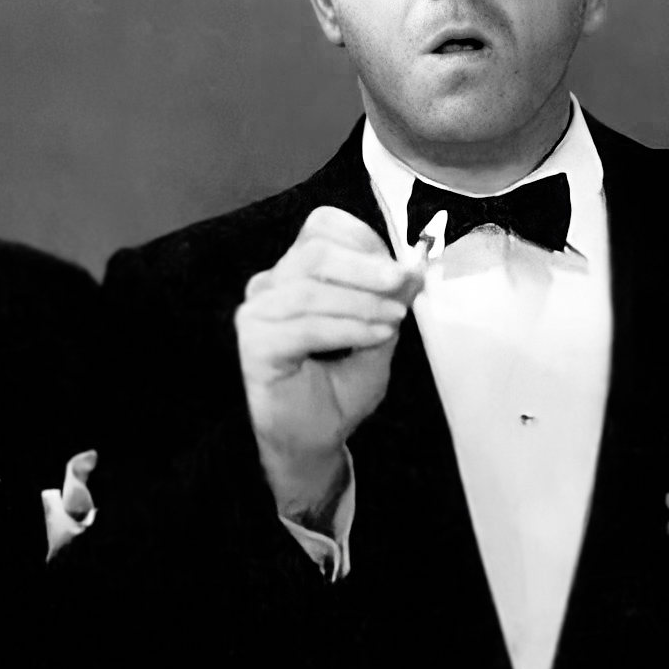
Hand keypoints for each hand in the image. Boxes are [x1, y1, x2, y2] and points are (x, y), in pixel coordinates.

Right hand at [236, 206, 420, 524]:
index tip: (401, 268)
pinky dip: (347, 328)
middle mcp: (270, 285)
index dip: (364, 241)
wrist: (314, 440)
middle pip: (315, 250)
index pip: (322, 229)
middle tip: (402, 281)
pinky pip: (305, 327)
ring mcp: (257, 313)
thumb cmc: (339, 389)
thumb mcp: (378, 335)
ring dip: (361, 302)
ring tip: (396, 319)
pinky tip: (376, 335)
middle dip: (365, 265)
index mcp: (295, 272)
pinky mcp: (254, 344)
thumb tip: (414, 268)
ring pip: (310, 289)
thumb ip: (390, 300)